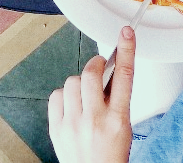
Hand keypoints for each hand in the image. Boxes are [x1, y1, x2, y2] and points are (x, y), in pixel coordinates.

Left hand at [49, 26, 134, 162]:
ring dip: (79, 82)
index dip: (126, 50)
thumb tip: (110, 70)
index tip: (126, 33)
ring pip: (71, 81)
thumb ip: (117, 99)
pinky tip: (71, 105)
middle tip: (98, 68)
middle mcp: (95, 120)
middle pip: (91, 73)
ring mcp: (73, 124)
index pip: (125, 76)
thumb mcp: (123, 127)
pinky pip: (56, 95)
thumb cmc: (110, 155)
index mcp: (118, 119)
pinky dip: (64, 95)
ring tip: (85, 95)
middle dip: (95, 65)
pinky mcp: (57, 128)